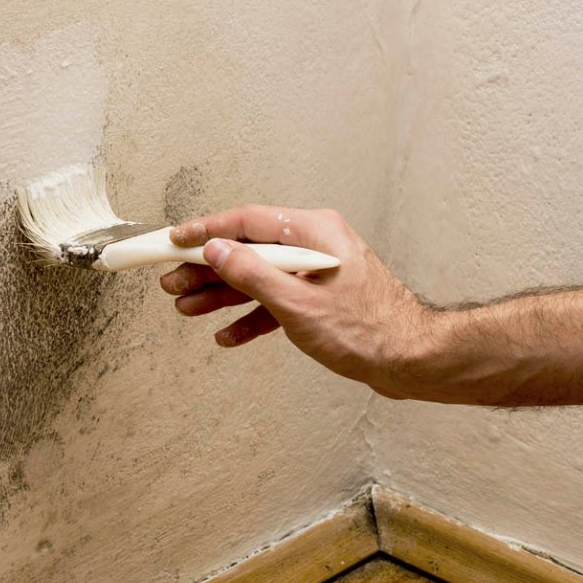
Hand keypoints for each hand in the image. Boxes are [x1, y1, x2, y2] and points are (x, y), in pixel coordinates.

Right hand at [160, 205, 439, 397]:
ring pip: (257, 277)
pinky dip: (250, 317)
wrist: (411, 361)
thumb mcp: (298, 303)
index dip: (205, 230)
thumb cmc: (369, 331)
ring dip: (221, 294)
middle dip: (207, 268)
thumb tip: (216, 251)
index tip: (173, 239)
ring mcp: (317, 273)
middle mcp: (315, 245)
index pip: (246, 221)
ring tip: (186, 308)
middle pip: (247, 250)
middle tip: (172, 281)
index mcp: (313, 232)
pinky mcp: (319, 300)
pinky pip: (275, 302)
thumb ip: (252, 274)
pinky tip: (227, 335)